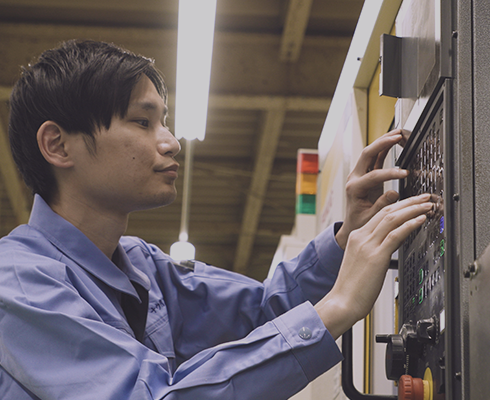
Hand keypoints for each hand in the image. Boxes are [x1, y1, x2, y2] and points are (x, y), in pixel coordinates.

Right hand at [315, 194, 431, 338]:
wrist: (342, 302)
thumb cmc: (352, 288)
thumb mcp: (362, 262)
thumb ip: (375, 249)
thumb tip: (394, 243)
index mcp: (356, 237)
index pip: (380, 214)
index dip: (399, 205)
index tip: (413, 203)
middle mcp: (361, 237)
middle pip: (387, 211)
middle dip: (408, 202)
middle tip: (424, 198)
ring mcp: (367, 246)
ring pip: (392, 219)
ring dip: (413, 209)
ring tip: (427, 205)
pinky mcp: (376, 256)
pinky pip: (395, 234)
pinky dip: (410, 224)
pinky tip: (421, 220)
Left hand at [335, 129, 408, 249]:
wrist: (352, 224)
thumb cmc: (359, 222)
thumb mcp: (371, 217)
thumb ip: (382, 205)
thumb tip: (394, 193)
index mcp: (354, 188)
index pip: (373, 175)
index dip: (390, 173)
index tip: (405, 173)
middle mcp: (354, 178)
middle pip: (367, 154)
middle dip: (382, 144)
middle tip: (397, 137)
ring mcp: (359, 174)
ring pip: (370, 153)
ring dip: (383, 142)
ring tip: (398, 133)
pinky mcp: (366, 174)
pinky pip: (375, 158)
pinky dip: (384, 148)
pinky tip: (394, 141)